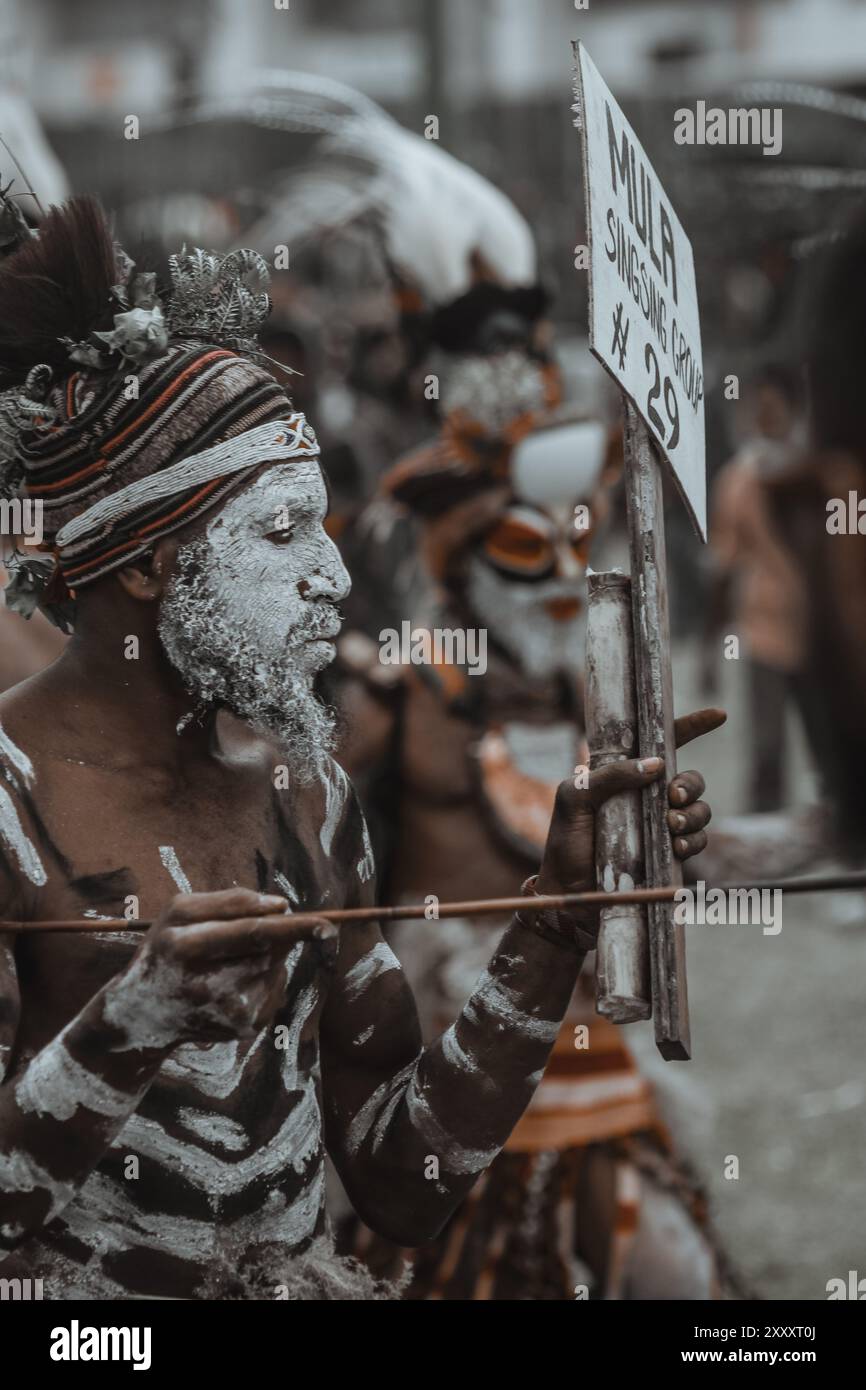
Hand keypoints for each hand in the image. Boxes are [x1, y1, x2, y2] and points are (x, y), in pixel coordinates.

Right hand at [107, 888, 336, 1047]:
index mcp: (183, 946)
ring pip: (274, 967)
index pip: (249, 932)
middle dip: (282, 934)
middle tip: (286, 924)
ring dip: (268, 954)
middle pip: (267, 951)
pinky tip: (235, 982)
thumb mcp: (179, 912)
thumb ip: (228, 901)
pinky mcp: (242, 1028)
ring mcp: (226, 1012)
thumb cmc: (165, 950)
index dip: (291, 927)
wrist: (141, 1017)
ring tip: (233, 958)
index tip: (325, 923)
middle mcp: (204, 985)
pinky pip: (273, 988)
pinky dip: (265, 976)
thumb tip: (281, 906)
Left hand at [535, 708, 725, 900]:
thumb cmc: (566, 842)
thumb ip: (609, 776)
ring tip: (671, 825)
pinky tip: (676, 847)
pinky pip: (698, 840)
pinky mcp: (670, 853)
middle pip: (690, 779)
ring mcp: (661, 825)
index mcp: (624, 775)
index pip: (662, 744)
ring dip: (693, 814)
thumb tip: (655, 765)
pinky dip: (693, 840)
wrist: (570, 894)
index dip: (692, 726)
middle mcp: (647, 797)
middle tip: (672, 798)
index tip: (719, 715)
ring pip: (700, 809)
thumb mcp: (574, 799)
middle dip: (691, 785)